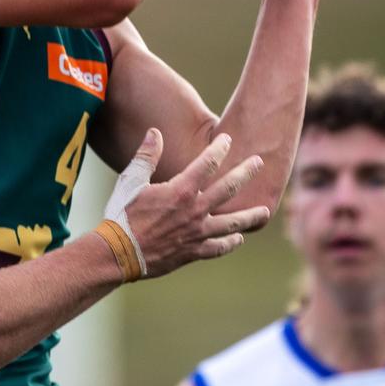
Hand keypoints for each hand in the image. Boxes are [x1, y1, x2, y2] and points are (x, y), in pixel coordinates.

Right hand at [120, 130, 269, 278]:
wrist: (118, 253)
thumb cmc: (122, 214)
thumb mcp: (130, 180)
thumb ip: (146, 156)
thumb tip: (154, 132)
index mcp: (180, 191)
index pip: (207, 164)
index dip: (219, 149)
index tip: (228, 139)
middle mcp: (194, 211)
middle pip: (228, 189)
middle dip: (245, 173)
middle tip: (259, 163)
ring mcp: (196, 234)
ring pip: (232, 223)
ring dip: (250, 215)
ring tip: (265, 211)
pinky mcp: (193, 252)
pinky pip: (218, 248)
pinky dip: (230, 243)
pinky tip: (238, 239)